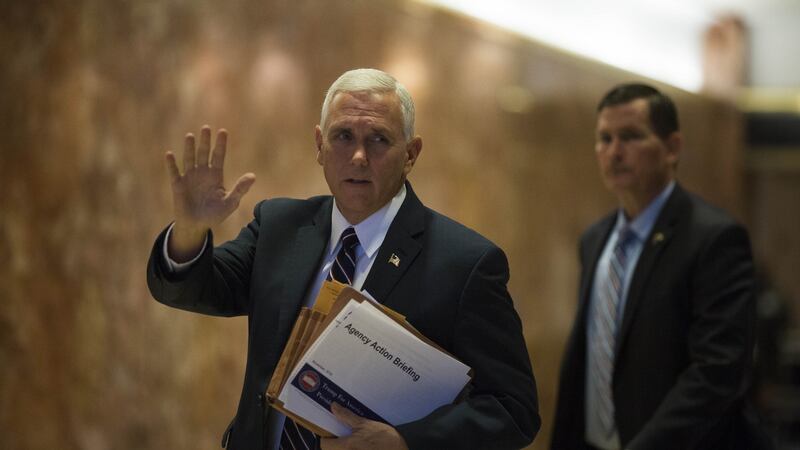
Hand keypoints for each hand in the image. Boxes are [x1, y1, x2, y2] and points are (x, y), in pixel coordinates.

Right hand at [165, 125, 255, 260]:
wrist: (197, 226)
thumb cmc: (215, 214)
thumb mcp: (230, 203)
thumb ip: (240, 189)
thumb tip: (253, 176)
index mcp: (216, 175)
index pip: (219, 156)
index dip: (220, 144)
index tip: (223, 131)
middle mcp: (202, 173)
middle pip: (204, 153)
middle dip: (205, 141)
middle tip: (206, 128)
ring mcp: (189, 178)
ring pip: (189, 159)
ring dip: (189, 148)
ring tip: (190, 136)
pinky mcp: (178, 185)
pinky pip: (174, 172)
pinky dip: (172, 164)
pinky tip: (170, 154)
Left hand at [320, 403, 408, 449]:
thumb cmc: (386, 440)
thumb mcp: (365, 424)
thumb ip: (347, 416)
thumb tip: (334, 407)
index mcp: (346, 446)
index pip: (324, 444)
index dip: (325, 436)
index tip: (328, 429)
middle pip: (333, 448)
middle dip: (335, 438)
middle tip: (342, 430)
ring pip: (342, 449)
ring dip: (344, 442)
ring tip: (354, 435)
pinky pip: (351, 449)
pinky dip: (353, 446)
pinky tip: (361, 442)